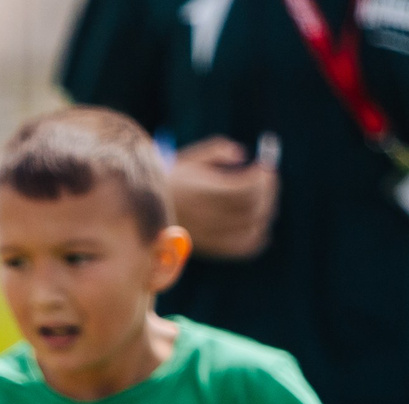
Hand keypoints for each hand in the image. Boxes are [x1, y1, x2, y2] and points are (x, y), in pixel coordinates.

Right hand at [170, 136, 277, 259]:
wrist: (140, 212)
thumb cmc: (168, 180)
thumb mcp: (190, 158)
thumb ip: (218, 151)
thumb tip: (242, 155)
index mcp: (202, 190)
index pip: (247, 188)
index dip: (263, 176)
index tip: (265, 164)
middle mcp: (207, 215)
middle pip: (253, 206)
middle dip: (268, 190)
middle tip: (269, 179)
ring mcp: (209, 234)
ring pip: (252, 226)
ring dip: (265, 210)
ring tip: (264, 198)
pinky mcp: (210, 248)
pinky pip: (243, 247)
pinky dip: (258, 236)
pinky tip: (258, 224)